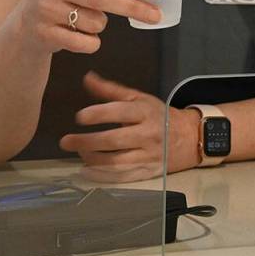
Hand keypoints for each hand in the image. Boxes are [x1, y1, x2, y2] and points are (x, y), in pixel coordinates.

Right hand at [14, 0, 163, 56]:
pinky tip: (81, 36)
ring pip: (95, 22)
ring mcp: (46, 9)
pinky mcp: (44, 33)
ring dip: (102, 25)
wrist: (26, 24)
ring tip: (90, 21)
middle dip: (133, 7)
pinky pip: (85, 43)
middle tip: (156, 15)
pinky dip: (92, 43)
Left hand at [58, 71, 200, 182]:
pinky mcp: (147, 172)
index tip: (79, 117)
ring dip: (92, 159)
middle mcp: (148, 134)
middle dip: (87, 142)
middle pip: (114, 140)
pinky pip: (122, 177)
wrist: (188, 138)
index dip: (98, 114)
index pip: (120, 112)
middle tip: (65, 141)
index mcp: (145, 112)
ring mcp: (148, 156)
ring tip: (78, 153)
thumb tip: (86, 78)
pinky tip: (87, 170)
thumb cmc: (158, 115)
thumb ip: (111, 90)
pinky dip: (102, 176)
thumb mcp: (138, 98)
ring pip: (116, 162)